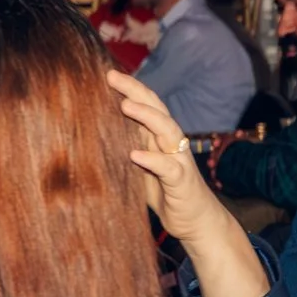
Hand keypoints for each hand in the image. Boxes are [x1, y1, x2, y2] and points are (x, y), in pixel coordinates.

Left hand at [108, 71, 266, 296]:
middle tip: (112, 77)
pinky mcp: (183, 182)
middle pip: (158, 110)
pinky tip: (136, 155)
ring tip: (125, 106)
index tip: (107, 75)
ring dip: (147, 117)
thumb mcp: (143, 168)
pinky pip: (169, 168)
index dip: (130, 89)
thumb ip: (131, 148)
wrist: (198, 222)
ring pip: (167, 131)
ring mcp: (179, 161)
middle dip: (136, 91)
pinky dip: (153, 159)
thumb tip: (98, 133)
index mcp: (160, 139)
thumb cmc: (167, 194)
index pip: (148, 106)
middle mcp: (172, 144)